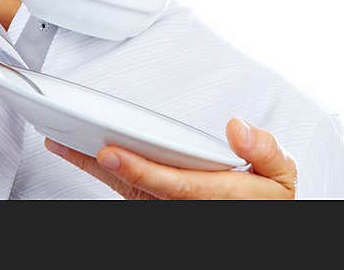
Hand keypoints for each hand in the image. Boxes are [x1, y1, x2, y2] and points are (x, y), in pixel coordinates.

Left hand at [44, 117, 296, 198]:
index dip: (140, 170)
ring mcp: (166, 205)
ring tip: (62, 140)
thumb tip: (238, 128)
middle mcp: (185, 204)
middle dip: (104, 166)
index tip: (111, 151)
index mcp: (216, 196)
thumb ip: (265, 152)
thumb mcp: (280, 177)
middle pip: (137, 187)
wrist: (255, 216)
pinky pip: (123, 187)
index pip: (173, 185)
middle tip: (71, 143)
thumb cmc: (266, 198)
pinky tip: (79, 151)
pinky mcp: (155, 201)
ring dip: (91, 166)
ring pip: (124, 187)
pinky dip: (100, 170)